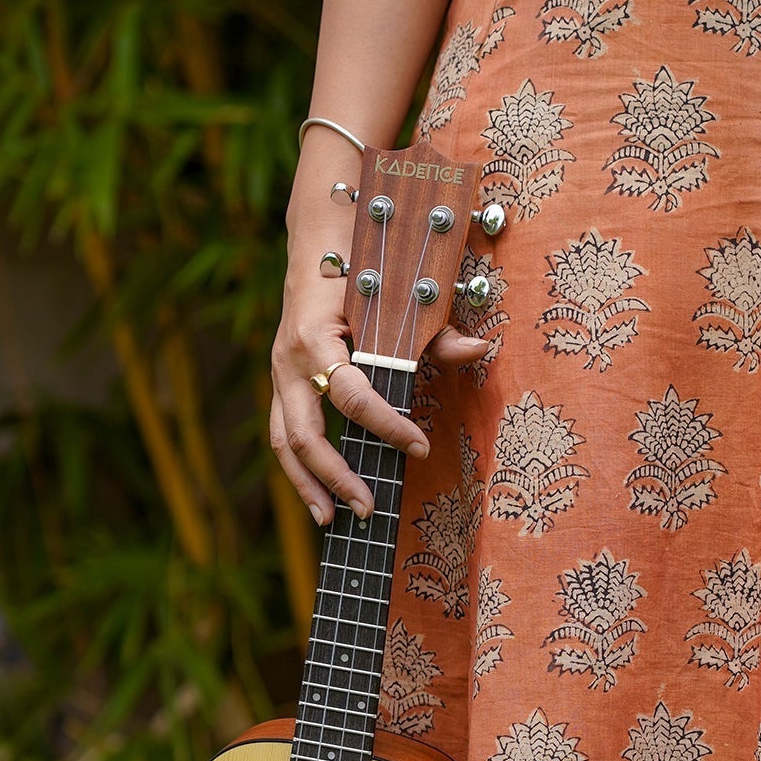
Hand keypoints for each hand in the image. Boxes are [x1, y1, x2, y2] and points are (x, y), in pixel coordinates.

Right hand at [269, 237, 488, 523]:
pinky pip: (283, 437)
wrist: (319, 237)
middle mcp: (289, 360)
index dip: (387, 424)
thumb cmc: (365, 267)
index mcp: (316, 335)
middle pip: (303, 434)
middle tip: (370, 507)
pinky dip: (302, 473)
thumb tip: (480, 349)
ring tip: (333, 522)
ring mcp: (280, 375)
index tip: (420, 445)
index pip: (351, 394)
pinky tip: (322, 502)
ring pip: (283, 443)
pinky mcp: (282, 385)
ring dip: (308, 486)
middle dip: (337, 476)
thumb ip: (436, 329)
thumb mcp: (399, 294)